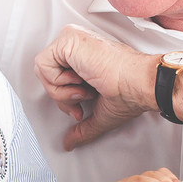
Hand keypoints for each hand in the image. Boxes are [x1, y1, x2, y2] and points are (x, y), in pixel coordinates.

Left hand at [34, 25, 157, 149]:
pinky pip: (43, 64)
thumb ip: (82, 127)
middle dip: (62, 97)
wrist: (140, 83)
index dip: (65, 99)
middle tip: (85, 97)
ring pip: (42, 70)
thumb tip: (70, 143)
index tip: (82, 107)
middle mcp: (76, 44)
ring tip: (87, 87)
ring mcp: (71, 38)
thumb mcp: (99, 113)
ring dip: (64, 90)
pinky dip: (60, 82)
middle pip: (45, 75)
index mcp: (83, 57)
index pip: (55, 78)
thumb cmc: (129, 92)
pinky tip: (82, 79)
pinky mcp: (68, 38)